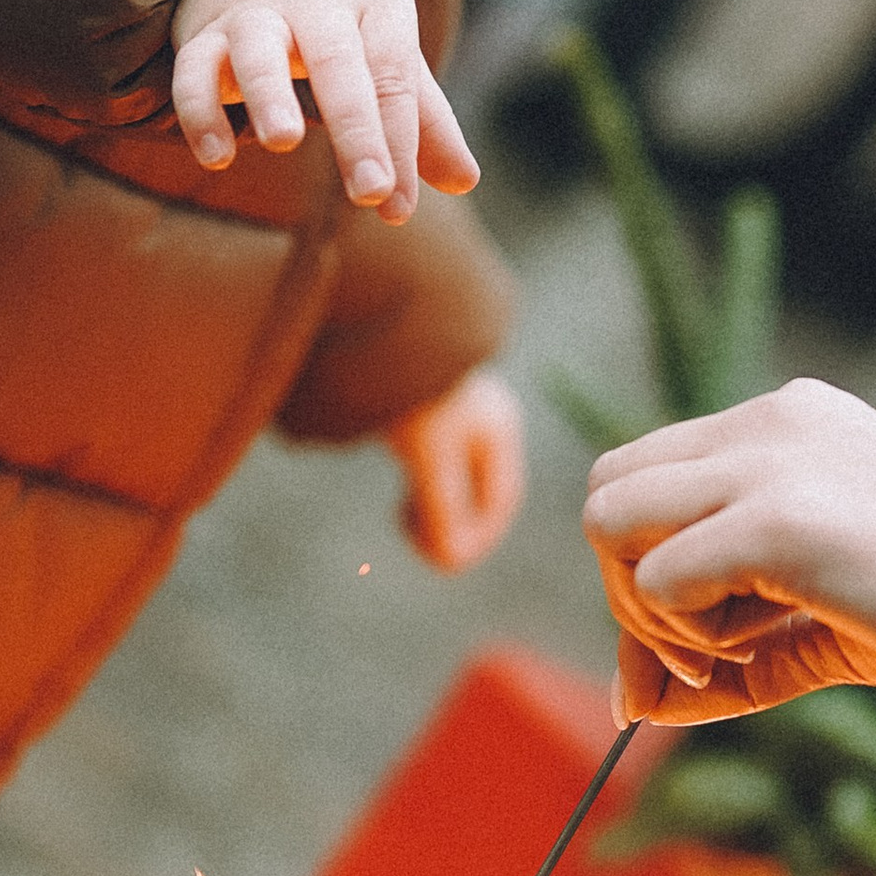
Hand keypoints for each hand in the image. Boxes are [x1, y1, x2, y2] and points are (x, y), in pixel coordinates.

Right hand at [170, 0, 477, 224]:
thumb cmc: (338, 11)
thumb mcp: (387, 49)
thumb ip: (422, 119)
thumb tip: (464, 183)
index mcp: (374, 0)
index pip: (393, 76)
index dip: (398, 142)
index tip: (397, 208)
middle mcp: (315, 0)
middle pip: (338, 62)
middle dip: (356, 129)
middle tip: (370, 193)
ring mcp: (254, 12)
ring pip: (258, 48)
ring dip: (270, 94)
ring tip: (285, 142)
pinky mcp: (203, 30)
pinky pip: (194, 66)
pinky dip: (200, 109)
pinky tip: (217, 157)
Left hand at [388, 367, 525, 571]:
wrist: (375, 315)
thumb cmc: (409, 385)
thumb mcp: (428, 453)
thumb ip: (441, 508)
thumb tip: (450, 560)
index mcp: (498, 431)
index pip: (500, 502)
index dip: (476, 539)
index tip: (439, 556)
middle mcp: (485, 420)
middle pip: (478, 493)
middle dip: (450, 523)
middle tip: (412, 532)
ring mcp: (458, 412)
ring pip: (453, 477)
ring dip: (431, 504)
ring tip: (402, 511)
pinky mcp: (427, 406)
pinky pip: (432, 459)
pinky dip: (417, 480)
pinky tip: (394, 474)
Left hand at [582, 380, 875, 723]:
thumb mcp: (830, 626)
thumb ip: (732, 651)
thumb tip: (627, 706)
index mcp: (788, 425)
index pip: (646, 480)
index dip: (646, 575)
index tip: (700, 657)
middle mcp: (769, 423)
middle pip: (608, 493)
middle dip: (628, 594)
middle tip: (708, 661)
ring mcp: (771, 463)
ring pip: (609, 522)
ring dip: (649, 614)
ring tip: (744, 654)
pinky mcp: (781, 521)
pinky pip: (654, 580)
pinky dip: (685, 638)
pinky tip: (769, 653)